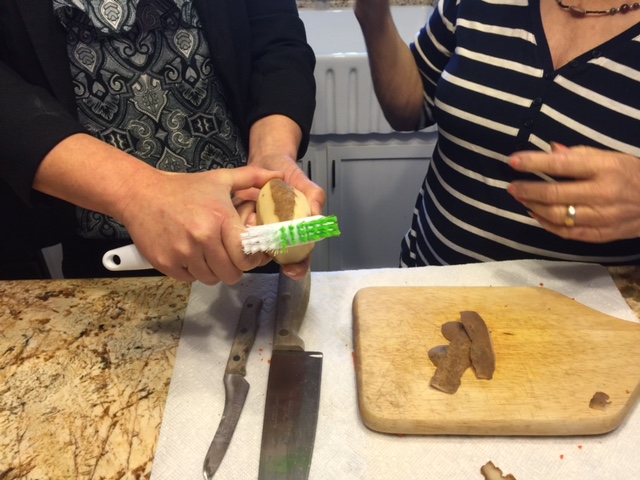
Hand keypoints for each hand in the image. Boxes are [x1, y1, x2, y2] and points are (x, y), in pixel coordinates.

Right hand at [121, 166, 282, 284]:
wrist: (140, 194)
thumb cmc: (183, 188)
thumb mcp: (220, 179)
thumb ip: (252, 178)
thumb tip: (278, 176)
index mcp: (220, 219)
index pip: (245, 256)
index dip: (251, 259)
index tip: (248, 255)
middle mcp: (202, 238)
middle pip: (231, 274)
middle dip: (233, 268)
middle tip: (228, 256)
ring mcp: (182, 253)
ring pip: (211, 279)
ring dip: (213, 271)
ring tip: (208, 253)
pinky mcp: (166, 263)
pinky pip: (190, 279)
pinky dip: (193, 271)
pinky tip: (190, 254)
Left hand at [244, 115, 326, 278]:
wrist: (267, 162)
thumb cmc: (289, 175)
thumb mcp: (305, 183)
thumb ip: (314, 197)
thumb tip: (316, 216)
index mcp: (295, 233)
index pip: (300, 258)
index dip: (297, 267)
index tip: (290, 270)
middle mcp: (276, 237)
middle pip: (273, 255)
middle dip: (266, 248)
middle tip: (262, 228)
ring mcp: (258, 232)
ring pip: (254, 246)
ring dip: (252, 235)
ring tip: (253, 214)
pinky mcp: (240, 225)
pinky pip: (237, 232)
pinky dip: (238, 224)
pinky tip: (244, 210)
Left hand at [507, 144, 639, 241]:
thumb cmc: (631, 174)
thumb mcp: (610, 157)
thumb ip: (578, 154)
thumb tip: (550, 149)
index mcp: (604, 168)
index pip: (561, 164)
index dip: (533, 162)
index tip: (512, 161)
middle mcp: (602, 193)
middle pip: (554, 194)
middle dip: (527, 189)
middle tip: (512, 187)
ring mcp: (601, 217)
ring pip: (557, 215)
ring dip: (534, 207)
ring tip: (521, 198)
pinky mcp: (600, 235)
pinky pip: (566, 232)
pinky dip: (546, 224)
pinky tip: (535, 214)